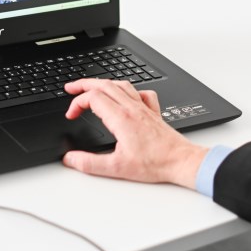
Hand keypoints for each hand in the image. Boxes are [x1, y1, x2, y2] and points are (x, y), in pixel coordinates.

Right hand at [62, 78, 208, 188]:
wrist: (180, 161)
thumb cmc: (155, 164)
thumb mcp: (116, 168)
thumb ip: (89, 163)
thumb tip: (70, 159)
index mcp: (121, 118)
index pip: (93, 97)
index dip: (76, 103)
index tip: (71, 115)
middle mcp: (132, 108)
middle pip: (104, 84)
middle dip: (84, 84)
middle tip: (70, 88)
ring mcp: (144, 107)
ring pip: (121, 84)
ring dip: (103, 83)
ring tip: (92, 87)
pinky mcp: (153, 112)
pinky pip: (140, 92)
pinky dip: (128, 90)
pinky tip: (125, 97)